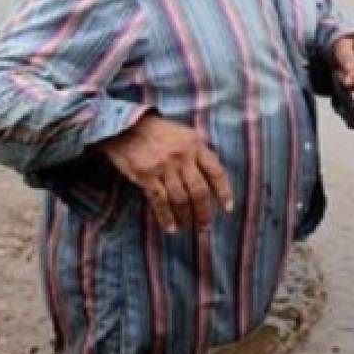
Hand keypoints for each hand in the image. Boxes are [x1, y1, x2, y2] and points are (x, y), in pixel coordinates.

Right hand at [97, 113, 233, 233]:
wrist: (125, 125)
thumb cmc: (157, 131)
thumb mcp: (183, 134)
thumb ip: (197, 153)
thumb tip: (210, 180)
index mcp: (195, 144)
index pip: (216, 172)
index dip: (224, 192)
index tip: (228, 209)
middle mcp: (182, 156)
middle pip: (199, 191)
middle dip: (204, 213)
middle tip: (204, 228)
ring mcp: (164, 166)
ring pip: (181, 199)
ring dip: (186, 218)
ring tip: (187, 228)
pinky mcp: (145, 174)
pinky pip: (160, 201)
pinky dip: (166, 217)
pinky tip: (170, 228)